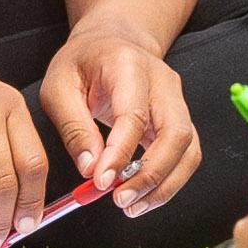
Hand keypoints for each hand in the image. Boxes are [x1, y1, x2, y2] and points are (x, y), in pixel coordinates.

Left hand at [36, 23, 198, 214]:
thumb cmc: (83, 62)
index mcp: (129, 66)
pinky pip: (186, 156)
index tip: (101, 182)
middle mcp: (163, 82)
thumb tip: (90, 169)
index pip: (134, 115)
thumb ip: (73, 127)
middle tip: (120, 199)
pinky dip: (168, 181)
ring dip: (164, 185)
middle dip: (151, 175)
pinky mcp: (180, 120)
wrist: (110, 42)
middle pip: (176, 134)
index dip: (120, 153)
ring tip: (131, 205)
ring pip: (188, 150)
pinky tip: (143, 195)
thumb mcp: (59, 86)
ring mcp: (177, 101)